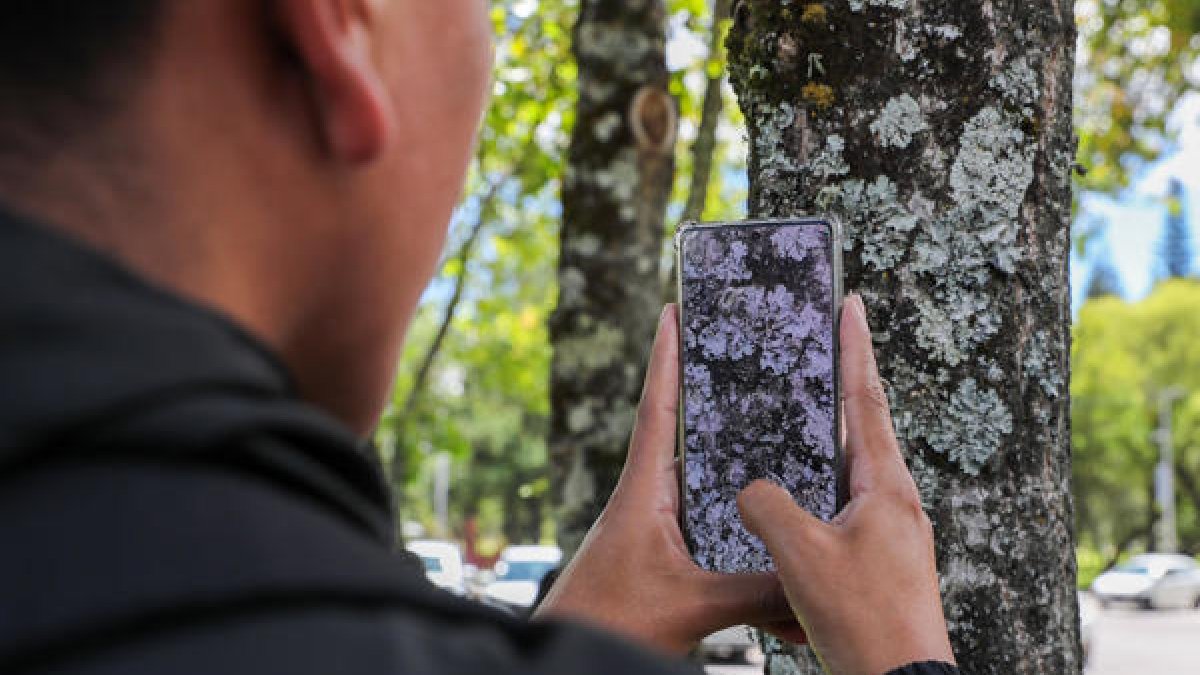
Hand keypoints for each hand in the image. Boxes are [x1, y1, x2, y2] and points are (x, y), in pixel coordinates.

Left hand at [534, 305, 798, 654]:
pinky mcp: (663, 554)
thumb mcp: (691, 604)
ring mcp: (655, 526)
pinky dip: (734, 519)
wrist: (570, 654)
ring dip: (731, 463)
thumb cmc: (607, 621)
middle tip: (746, 360)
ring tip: (773, 436)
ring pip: (702, 482)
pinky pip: (707, 522)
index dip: (666, 357)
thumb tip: (809, 582)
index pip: (657, 408)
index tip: (673, 310)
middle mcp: (648, 499)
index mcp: (643, 491)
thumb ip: (753, 591)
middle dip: (715, 397)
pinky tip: (765, 526)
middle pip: (687, 433)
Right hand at [737, 295, 955, 674]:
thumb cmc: (863, 618)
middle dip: (838, 390)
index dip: (854, 348)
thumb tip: (752, 490)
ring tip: (792, 431)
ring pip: (847, 475)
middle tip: (818, 351)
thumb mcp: (800, 555)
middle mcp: (894, 502)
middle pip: (860, 430)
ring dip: (821, 451)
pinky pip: (840, 514)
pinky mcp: (878, 562)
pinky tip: (791, 515)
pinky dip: (814, 503)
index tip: (851, 304)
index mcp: (886, 486)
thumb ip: (767, 507)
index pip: (865, 399)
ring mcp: (890, 533)